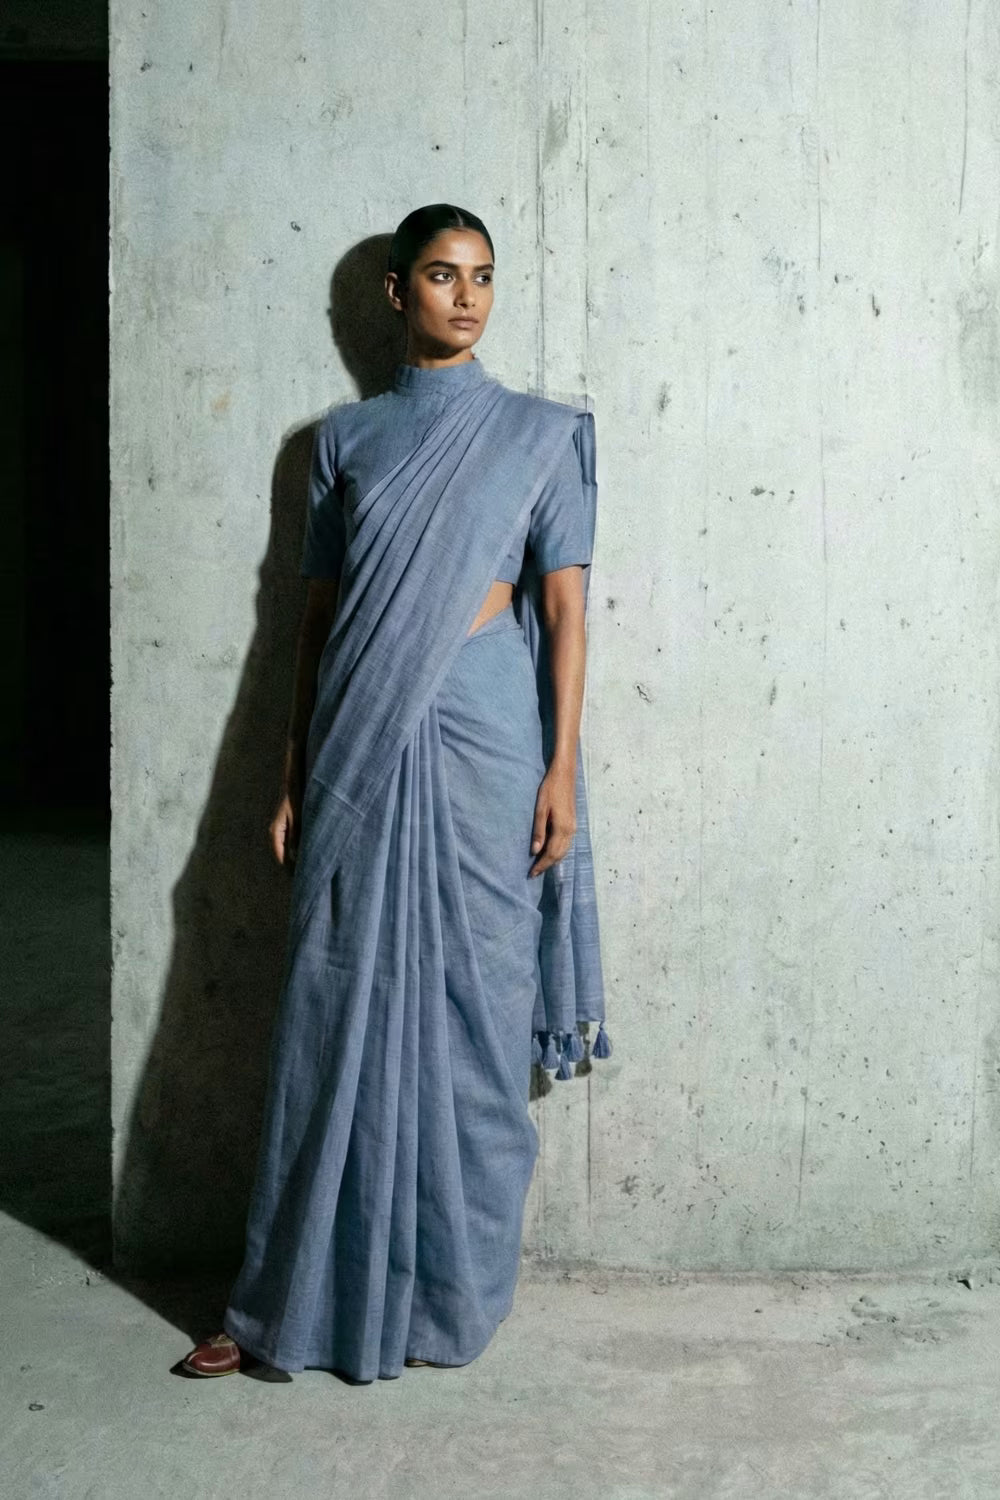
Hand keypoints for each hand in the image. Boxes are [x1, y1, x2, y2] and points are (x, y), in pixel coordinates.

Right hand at [269, 788, 300, 868]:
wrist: (292, 785)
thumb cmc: (295, 800)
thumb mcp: (297, 819)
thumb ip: (295, 837)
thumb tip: (295, 856)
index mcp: (275, 832)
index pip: (280, 856)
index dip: (288, 867)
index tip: (298, 877)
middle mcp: (274, 833)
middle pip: (281, 854)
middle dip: (291, 865)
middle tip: (304, 876)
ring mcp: (278, 831)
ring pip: (284, 850)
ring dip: (293, 858)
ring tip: (305, 868)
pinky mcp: (284, 828)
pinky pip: (287, 843)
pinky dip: (294, 850)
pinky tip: (304, 854)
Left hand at [528, 762, 575, 876]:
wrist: (564, 774)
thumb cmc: (550, 788)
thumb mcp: (541, 809)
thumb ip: (539, 831)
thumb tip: (535, 851)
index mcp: (562, 828)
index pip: (551, 853)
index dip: (541, 865)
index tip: (531, 874)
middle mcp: (570, 831)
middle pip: (559, 855)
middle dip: (547, 865)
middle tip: (533, 873)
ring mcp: (573, 827)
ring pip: (564, 851)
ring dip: (552, 860)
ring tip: (540, 866)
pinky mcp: (572, 823)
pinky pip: (566, 844)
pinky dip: (558, 852)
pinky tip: (549, 852)